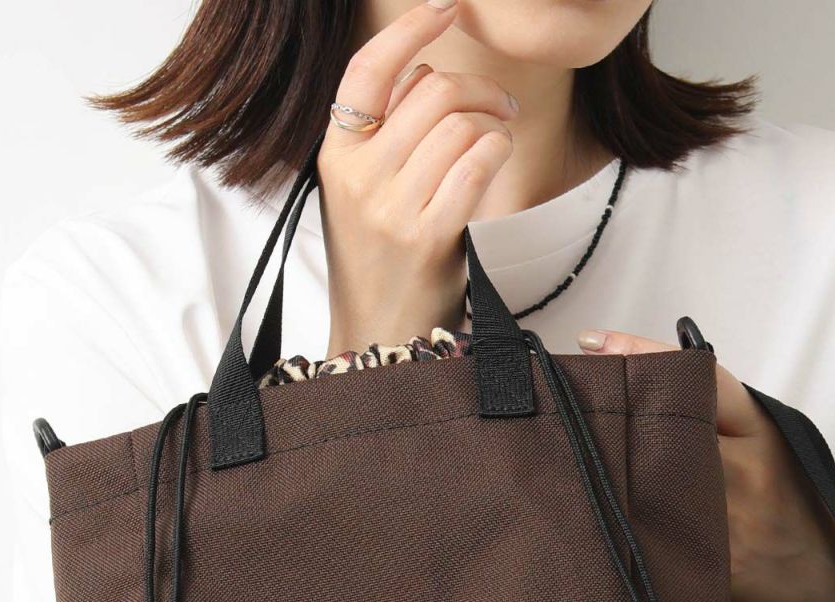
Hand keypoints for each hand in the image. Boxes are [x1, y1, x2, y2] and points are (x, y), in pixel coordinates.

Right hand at [319, 0, 519, 355]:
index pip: (369, 70)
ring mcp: (393, 208)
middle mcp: (359, 177)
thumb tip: (422, 71)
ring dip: (492, 119)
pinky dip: (496, 150)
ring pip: (458, 124)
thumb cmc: (377, 263)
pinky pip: (476, 164)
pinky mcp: (429, 236)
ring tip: (499, 133)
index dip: (411, 28)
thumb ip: (385, 133)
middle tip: (499, 102)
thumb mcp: (360, 192)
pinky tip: (496, 157)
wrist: (377, 336)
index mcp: (335, 156)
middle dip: (477, 86)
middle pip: (430, 91)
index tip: (445, 7)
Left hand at [576, 328, 834, 601]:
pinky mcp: (712, 570)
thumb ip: (718, 416)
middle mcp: (747, 471)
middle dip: (609, 419)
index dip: (643, 354)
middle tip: (557, 409)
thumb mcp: (769, 445)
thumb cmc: (790, 507)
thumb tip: (641, 375)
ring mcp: (730, 523)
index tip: (591, 344)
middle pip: (665, 429)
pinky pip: (652, 541)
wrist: (826, 585)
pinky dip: (616, 528)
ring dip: (602, 474)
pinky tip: (585, 522)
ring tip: (556, 462)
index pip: (703, 378)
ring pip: (649, 487)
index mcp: (762, 432)